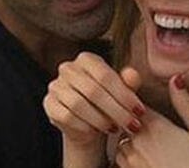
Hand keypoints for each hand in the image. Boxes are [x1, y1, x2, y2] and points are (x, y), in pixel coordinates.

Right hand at [43, 52, 146, 166]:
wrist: (88, 122)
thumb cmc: (107, 102)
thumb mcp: (121, 91)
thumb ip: (129, 82)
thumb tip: (133, 74)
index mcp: (87, 59)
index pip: (105, 75)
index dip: (124, 95)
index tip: (139, 111)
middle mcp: (68, 68)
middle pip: (93, 90)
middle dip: (116, 110)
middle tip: (131, 125)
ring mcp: (55, 86)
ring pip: (78, 104)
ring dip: (100, 120)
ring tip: (114, 128)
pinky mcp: (49, 104)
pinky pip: (67, 116)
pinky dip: (84, 126)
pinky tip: (96, 131)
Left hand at [115, 75, 188, 167]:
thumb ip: (186, 105)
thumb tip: (175, 78)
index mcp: (156, 125)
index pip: (135, 102)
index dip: (139, 103)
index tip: (145, 106)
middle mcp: (137, 140)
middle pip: (124, 119)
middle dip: (133, 121)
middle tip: (151, 130)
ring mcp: (129, 159)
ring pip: (120, 139)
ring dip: (129, 140)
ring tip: (149, 148)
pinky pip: (118, 160)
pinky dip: (126, 159)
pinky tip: (145, 162)